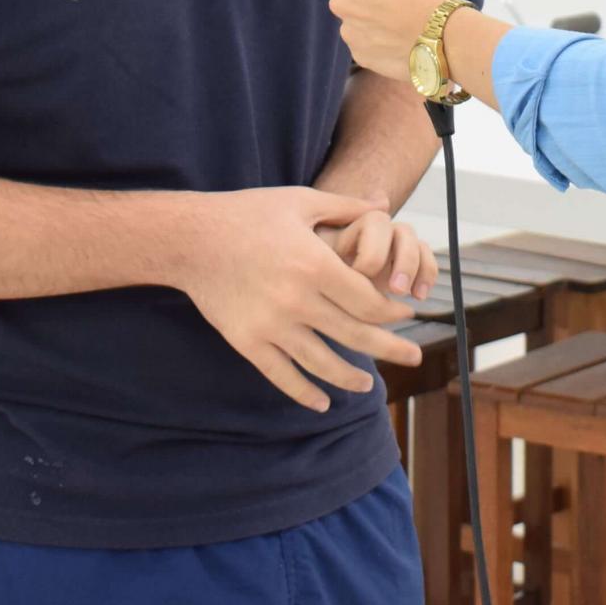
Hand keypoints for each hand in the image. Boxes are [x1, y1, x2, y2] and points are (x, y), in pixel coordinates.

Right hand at [177, 187, 424, 412]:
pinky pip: (282, 375)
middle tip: (415, 356)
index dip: (392, 312)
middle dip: (390, 348)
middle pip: (355, 335)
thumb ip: (345, 207)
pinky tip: (321, 403)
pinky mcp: (247, 341)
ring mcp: (271, 325)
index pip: (368, 301)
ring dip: (350, 377)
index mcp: (315, 265)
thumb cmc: (247, 214)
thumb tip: (383, 203)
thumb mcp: (300, 201)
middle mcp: (298, 300)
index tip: (406, 315)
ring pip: (322, 363)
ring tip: (367, 385)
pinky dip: (304, 393)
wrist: (190, 238)